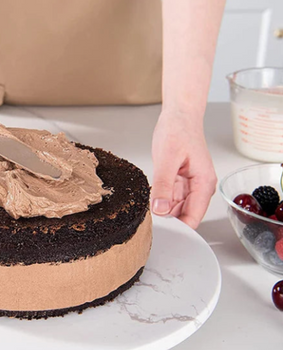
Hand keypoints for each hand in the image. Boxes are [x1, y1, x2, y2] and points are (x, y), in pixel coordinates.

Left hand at [151, 110, 216, 228]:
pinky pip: (168, 199)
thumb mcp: (167, 158)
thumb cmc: (178, 130)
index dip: (178, 229)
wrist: (178, 115)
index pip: (193, 218)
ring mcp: (189, 186)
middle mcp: (199, 188)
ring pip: (174, 210)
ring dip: (161, 211)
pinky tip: (149, 198)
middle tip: (147, 223)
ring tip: (146, 207)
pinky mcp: (178, 182)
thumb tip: (159, 209)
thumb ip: (163, 185)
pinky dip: (158, 201)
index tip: (161, 234)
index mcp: (203, 184)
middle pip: (183, 217)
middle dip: (168, 222)